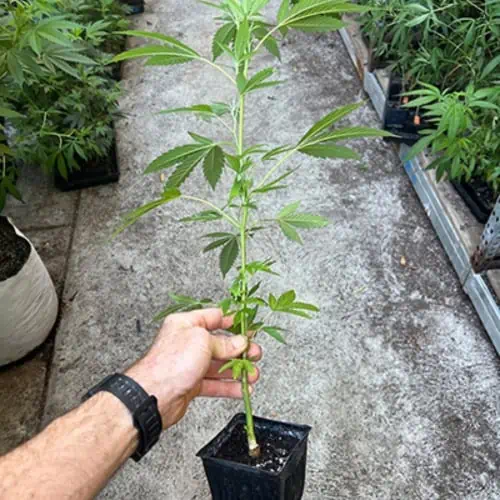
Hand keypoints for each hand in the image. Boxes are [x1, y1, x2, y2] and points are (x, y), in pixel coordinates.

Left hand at [126, 308, 261, 429]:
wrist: (154, 395)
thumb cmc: (170, 363)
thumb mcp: (203, 341)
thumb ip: (225, 343)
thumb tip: (240, 343)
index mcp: (186, 324)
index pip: (214, 317)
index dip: (233, 322)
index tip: (248, 327)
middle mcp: (187, 342)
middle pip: (220, 343)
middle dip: (240, 349)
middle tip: (255, 353)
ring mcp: (189, 364)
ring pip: (219, 365)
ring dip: (238, 370)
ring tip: (253, 375)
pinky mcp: (191, 383)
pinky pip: (215, 384)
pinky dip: (229, 386)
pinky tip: (242, 389)